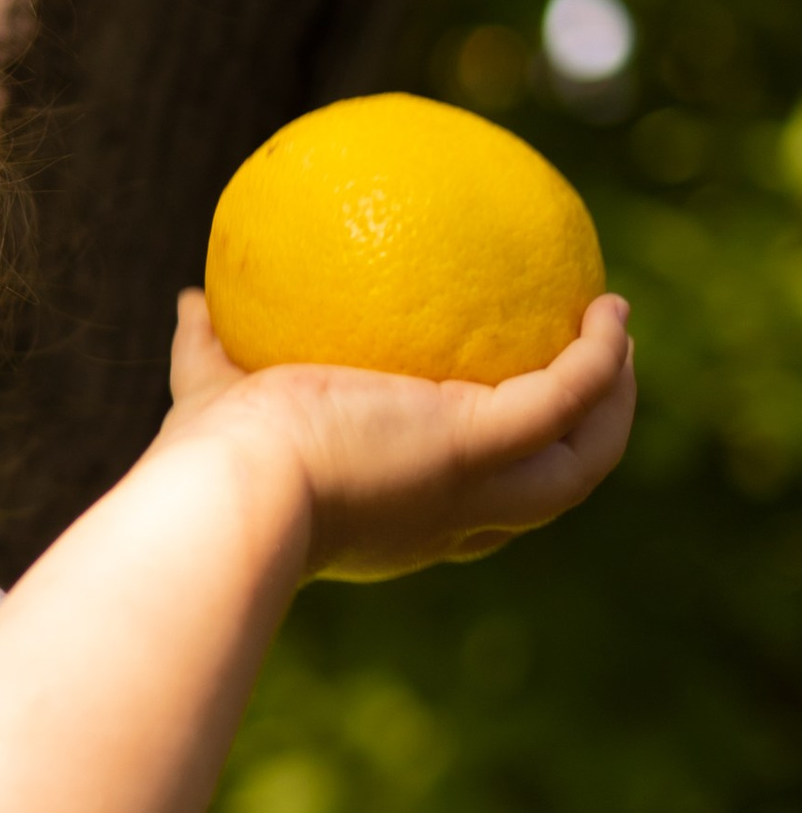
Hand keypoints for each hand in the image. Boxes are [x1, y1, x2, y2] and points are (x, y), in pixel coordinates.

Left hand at [161, 287, 636, 579]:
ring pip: (580, 461)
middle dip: (580, 438)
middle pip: (543, 492)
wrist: (226, 493)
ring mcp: (472, 488)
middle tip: (591, 374)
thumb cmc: (207, 461)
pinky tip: (609, 309)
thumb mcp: (210, 397)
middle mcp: (446, 516)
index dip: (495, 471)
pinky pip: (568, 398)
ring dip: (612, 402)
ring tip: (619, 334)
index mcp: (394, 516)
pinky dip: (599, 360)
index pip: (465, 509)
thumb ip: (206, 348)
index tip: (499, 413)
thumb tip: (193, 296)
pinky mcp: (478, 447)